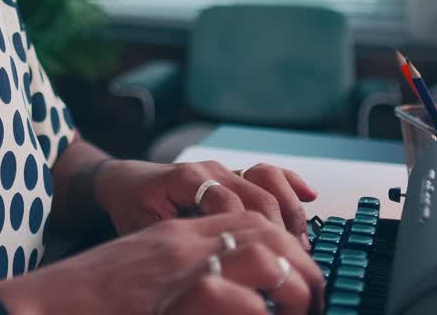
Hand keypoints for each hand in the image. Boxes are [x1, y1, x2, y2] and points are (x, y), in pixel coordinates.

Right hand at [0, 211, 324, 314]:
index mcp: (174, 234)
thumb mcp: (145, 277)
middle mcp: (178, 241)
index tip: (307, 267)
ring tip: (299, 310)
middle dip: (301, 259)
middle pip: (262, 223)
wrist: (34, 307)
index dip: (289, 234)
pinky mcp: (167, 295)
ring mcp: (172, 265)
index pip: (249, 212)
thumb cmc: (88, 301)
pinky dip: (256, 310)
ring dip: (292, 282)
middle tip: (313, 298)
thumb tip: (240, 297)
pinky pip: (230, 297)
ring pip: (260, 250)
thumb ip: (186, 279)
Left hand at [95, 159, 316, 248]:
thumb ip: (173, 242)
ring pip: (267, 178)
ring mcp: (224, 169)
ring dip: (289, 208)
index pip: (228, 203)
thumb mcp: (142, 230)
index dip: (250, 231)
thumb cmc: (131, 209)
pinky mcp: (233, 174)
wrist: (126, 183)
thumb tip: (206, 267)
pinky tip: (310, 196)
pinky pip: (268, 172)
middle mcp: (210, 170)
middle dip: (279, 226)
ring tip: (301, 240)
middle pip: (256, 192)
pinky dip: (290, 182)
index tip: (265, 261)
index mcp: (186, 180)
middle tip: (294, 259)